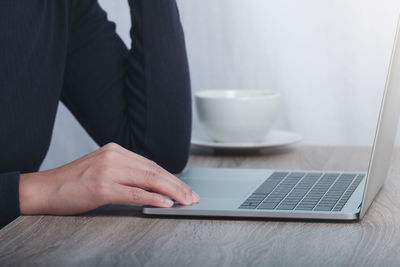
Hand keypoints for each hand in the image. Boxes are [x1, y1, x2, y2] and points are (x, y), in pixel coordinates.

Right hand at [19, 143, 198, 214]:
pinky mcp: (101, 187)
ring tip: (186, 201)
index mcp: (116, 150)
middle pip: (154, 171)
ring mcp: (108, 170)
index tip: (185, 188)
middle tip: (193, 196)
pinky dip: (153, 198)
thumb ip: (126, 173)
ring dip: (172, 192)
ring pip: (149, 180)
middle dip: (178, 185)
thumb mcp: (102, 170)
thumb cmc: (73, 183)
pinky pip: (134, 193)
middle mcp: (114, 156)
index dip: (171, 178)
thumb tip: (153, 186)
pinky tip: (165, 204)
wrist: (43, 188)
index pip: (151, 165)